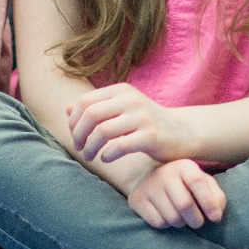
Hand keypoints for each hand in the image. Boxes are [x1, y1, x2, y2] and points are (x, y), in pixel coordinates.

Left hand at [66, 83, 195, 164]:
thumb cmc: (146, 123)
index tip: (75, 136)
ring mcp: (142, 117)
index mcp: (121, 90)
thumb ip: (96, 108)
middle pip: (91, 114)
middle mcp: (131, 99)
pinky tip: (107, 158)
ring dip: (90, 148)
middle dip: (79, 134)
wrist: (182, 132)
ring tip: (90, 156)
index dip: (74, 121)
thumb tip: (67, 110)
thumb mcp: (121, 110)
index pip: (85, 101)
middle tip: (79, 147)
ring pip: (102, 131)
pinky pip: (119, 146)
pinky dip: (107, 155)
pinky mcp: (150, 136)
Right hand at [125, 159, 227, 229]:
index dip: (209, 202)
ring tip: (182, 217)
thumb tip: (216, 215)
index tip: (215, 218)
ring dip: (181, 223)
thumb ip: (216, 197)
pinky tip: (167, 216)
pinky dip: (167, 225)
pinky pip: (158, 223)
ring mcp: (149, 186)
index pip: (197, 182)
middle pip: (184, 204)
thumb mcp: (202, 184)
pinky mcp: (137, 200)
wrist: (149, 178)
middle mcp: (165, 173)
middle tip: (198, 222)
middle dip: (196, 220)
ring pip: (172, 217)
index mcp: (184, 166)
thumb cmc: (184, 184)